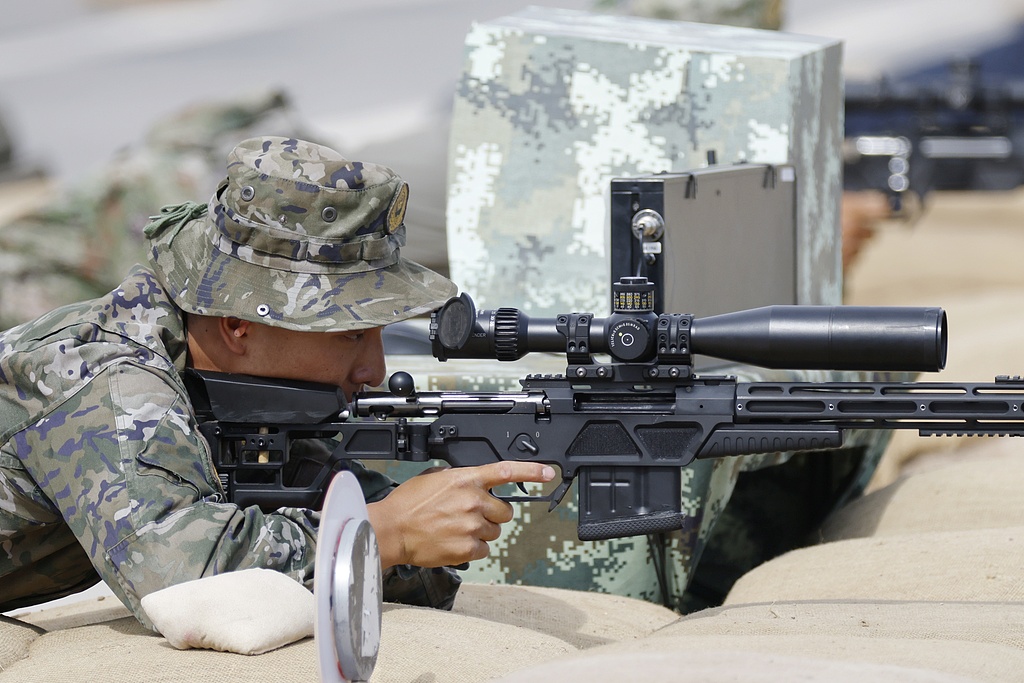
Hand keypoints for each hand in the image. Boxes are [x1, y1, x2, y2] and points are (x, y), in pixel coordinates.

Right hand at [366, 462, 555, 568]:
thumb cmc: (408, 504)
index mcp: (466, 480)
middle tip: (470, 516)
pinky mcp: (468, 548)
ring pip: (494, 532)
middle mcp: (474, 501)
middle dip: (492, 515)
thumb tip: (474, 481)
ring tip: (455, 529)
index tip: (549, 472)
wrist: (392, 530)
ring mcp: (472, 526)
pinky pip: (484, 550)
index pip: (506, 471)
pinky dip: (472, 549)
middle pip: (505, 512)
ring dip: (481, 532)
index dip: (532, 471)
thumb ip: (460, 478)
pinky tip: (453, 542)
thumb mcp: (434, 478)